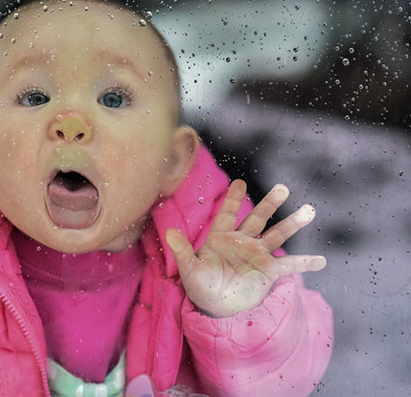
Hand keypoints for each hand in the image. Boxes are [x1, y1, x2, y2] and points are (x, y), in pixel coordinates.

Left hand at [166, 179, 325, 317]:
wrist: (216, 308)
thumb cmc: (200, 286)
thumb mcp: (188, 269)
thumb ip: (181, 251)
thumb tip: (170, 233)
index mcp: (221, 238)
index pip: (229, 214)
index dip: (235, 199)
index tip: (241, 183)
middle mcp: (242, 242)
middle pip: (258, 218)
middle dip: (269, 204)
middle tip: (283, 188)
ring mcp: (257, 255)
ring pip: (276, 235)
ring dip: (292, 224)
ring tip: (309, 211)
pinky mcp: (268, 271)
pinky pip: (289, 265)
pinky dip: (304, 263)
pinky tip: (321, 261)